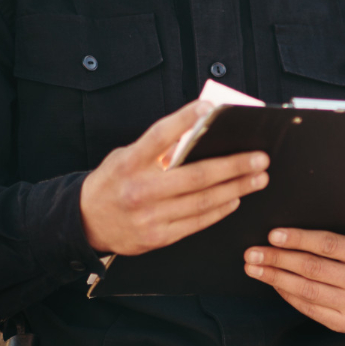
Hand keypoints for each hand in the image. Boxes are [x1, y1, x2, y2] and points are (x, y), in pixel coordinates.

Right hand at [80, 100, 268, 255]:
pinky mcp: (158, 236)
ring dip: (236, 188)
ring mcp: (150, 216)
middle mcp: (140, 189)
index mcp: (130, 163)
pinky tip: (235, 199)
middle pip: (196, 175)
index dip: (186, 120)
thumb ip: (155, 149)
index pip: (160, 135)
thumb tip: (196, 134)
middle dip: (234, 166)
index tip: (210, 109)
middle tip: (259, 158)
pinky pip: (197, 222)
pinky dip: (220, 209)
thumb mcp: (125, 158)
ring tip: (257, 178)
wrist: (85, 223)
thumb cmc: (112, 184)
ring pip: (202, 201)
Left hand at [244, 228, 344, 332]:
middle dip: (278, 260)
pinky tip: (273, 283)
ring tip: (254, 268)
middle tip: (252, 253)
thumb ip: (338, 233)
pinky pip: (310, 308)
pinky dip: (287, 294)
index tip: (272, 236)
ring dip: (276, 278)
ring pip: (308, 290)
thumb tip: (291, 228)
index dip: (298, 239)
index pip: (328, 245)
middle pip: (313, 269)